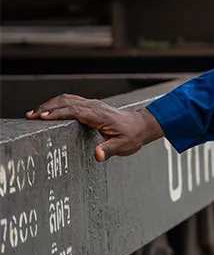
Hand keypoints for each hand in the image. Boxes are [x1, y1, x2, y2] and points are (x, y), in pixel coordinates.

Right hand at [25, 94, 164, 161]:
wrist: (142, 125)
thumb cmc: (132, 135)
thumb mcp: (123, 146)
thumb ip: (109, 150)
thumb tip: (98, 155)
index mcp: (100, 115)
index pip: (75, 111)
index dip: (58, 113)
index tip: (42, 117)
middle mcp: (95, 106)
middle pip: (67, 102)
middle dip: (48, 107)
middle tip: (30, 116)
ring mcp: (93, 104)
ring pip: (68, 99)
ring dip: (50, 104)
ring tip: (33, 114)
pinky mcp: (91, 106)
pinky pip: (71, 101)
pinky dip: (57, 104)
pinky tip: (48, 111)